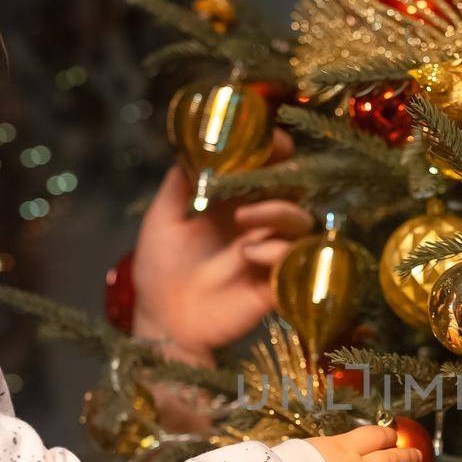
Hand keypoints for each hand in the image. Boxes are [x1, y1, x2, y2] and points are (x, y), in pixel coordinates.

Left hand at [131, 129, 311, 365]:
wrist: (163, 320)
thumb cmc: (159, 269)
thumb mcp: (162, 219)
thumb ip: (179, 183)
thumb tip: (195, 145)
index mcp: (232, 202)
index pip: (266, 168)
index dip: (275, 151)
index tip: (274, 142)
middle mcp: (256, 223)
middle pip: (293, 190)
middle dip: (286, 177)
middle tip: (267, 175)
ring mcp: (268, 252)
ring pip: (301, 222)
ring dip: (279, 211)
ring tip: (243, 218)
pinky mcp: (276, 284)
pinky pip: (297, 262)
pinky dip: (279, 251)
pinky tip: (249, 254)